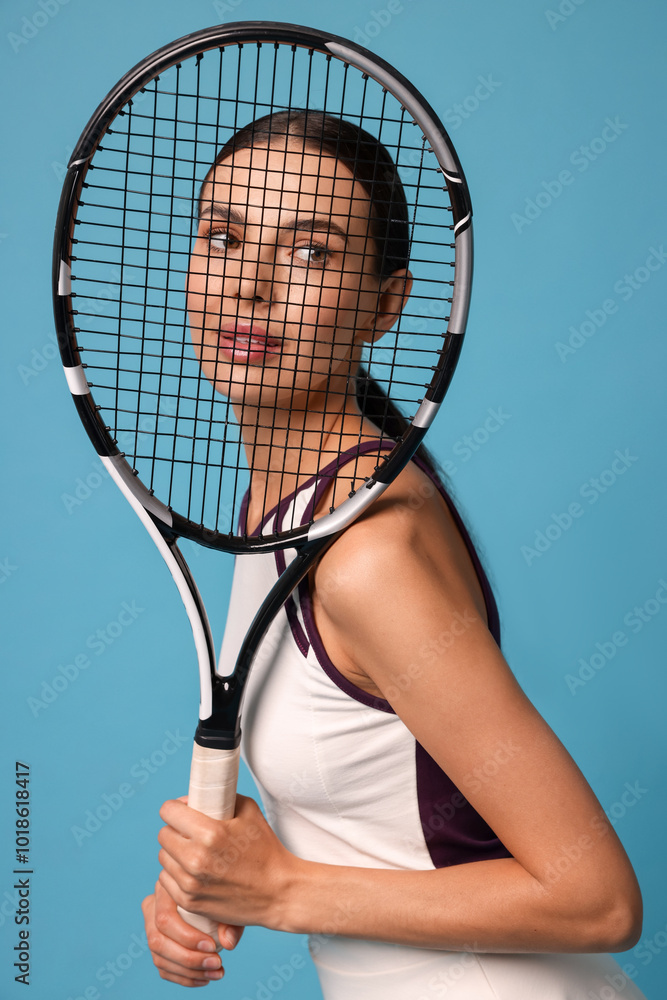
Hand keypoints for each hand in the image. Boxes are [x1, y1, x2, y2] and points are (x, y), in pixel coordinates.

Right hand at [142, 879, 242, 986]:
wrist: (218, 894)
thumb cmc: (222, 894)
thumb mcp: (228, 901)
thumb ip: (230, 921)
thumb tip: (228, 943)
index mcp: (165, 888)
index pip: (165, 918)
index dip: (186, 937)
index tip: (213, 946)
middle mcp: (152, 906)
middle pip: (158, 941)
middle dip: (188, 958)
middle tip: (216, 963)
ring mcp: (151, 927)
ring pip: (159, 957)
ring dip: (189, 972)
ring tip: (216, 973)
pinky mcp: (157, 946)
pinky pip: (163, 968)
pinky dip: (185, 978)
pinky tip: (205, 978)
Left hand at [157, 793, 297, 931]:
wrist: (278, 892)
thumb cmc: (266, 850)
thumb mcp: (249, 811)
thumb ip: (222, 798)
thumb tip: (197, 797)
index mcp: (210, 833)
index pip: (168, 811)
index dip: (174, 808)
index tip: (183, 811)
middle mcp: (196, 858)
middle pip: (163, 835)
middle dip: (175, 830)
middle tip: (190, 832)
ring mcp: (191, 883)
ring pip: (163, 858)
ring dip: (175, 853)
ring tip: (193, 852)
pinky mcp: (190, 902)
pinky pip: (166, 880)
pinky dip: (176, 874)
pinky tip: (192, 871)